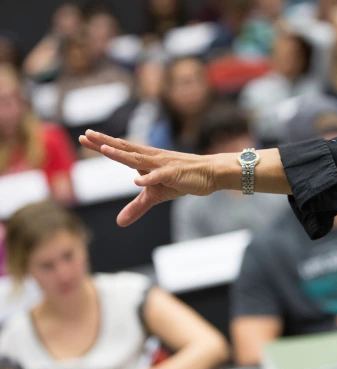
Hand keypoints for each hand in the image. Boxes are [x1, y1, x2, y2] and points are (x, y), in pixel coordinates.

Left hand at [79, 130, 216, 226]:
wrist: (210, 173)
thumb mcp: (156, 196)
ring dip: (122, 155)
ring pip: (139, 160)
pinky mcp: (174, 174)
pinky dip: (149, 178)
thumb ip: (136, 207)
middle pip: (125, 149)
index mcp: (146, 161)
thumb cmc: (183, 179)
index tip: (84, 137)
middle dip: (105, 143)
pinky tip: (138, 180)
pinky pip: (160, 176)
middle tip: (86, 134)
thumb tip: (119, 223)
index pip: (121, 151)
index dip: (102, 145)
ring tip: (105, 149)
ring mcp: (162, 165)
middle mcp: (152, 158)